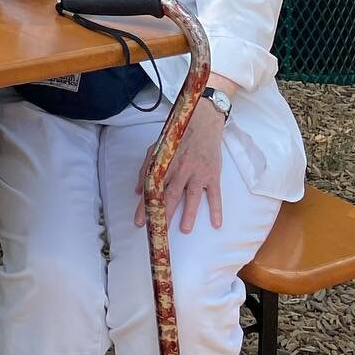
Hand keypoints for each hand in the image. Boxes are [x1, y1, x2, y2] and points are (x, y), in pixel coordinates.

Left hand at [135, 100, 224, 232]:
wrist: (200, 123)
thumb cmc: (176, 137)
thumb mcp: (156, 149)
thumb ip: (146, 170)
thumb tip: (138, 191)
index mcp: (165, 166)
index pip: (152, 190)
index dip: (145, 207)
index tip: (139, 221)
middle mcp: (180, 171)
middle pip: (170, 196)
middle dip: (163, 215)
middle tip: (159, 231)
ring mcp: (197, 174)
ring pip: (192, 197)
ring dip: (189, 214)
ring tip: (184, 229)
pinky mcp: (212, 175)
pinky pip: (214, 195)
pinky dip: (216, 209)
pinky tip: (216, 223)